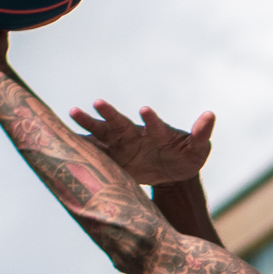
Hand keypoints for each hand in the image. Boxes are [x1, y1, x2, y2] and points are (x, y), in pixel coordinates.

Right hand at [68, 99, 213, 187]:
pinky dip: (79, 145)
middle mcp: (135, 135)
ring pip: (102, 132)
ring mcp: (120, 146)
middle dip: (110, 114)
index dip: (151, 119)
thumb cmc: (184, 156)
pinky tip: (62, 140)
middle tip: (98, 103)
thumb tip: (210, 115)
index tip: (145, 109)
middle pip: (120, 123)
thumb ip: (202, 134)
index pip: (153, 125)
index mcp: (156, 133)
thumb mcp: (197, 149)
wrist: (168, 171)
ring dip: (89, 123)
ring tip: (73, 111)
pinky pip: (93, 151)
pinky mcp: (111, 159)